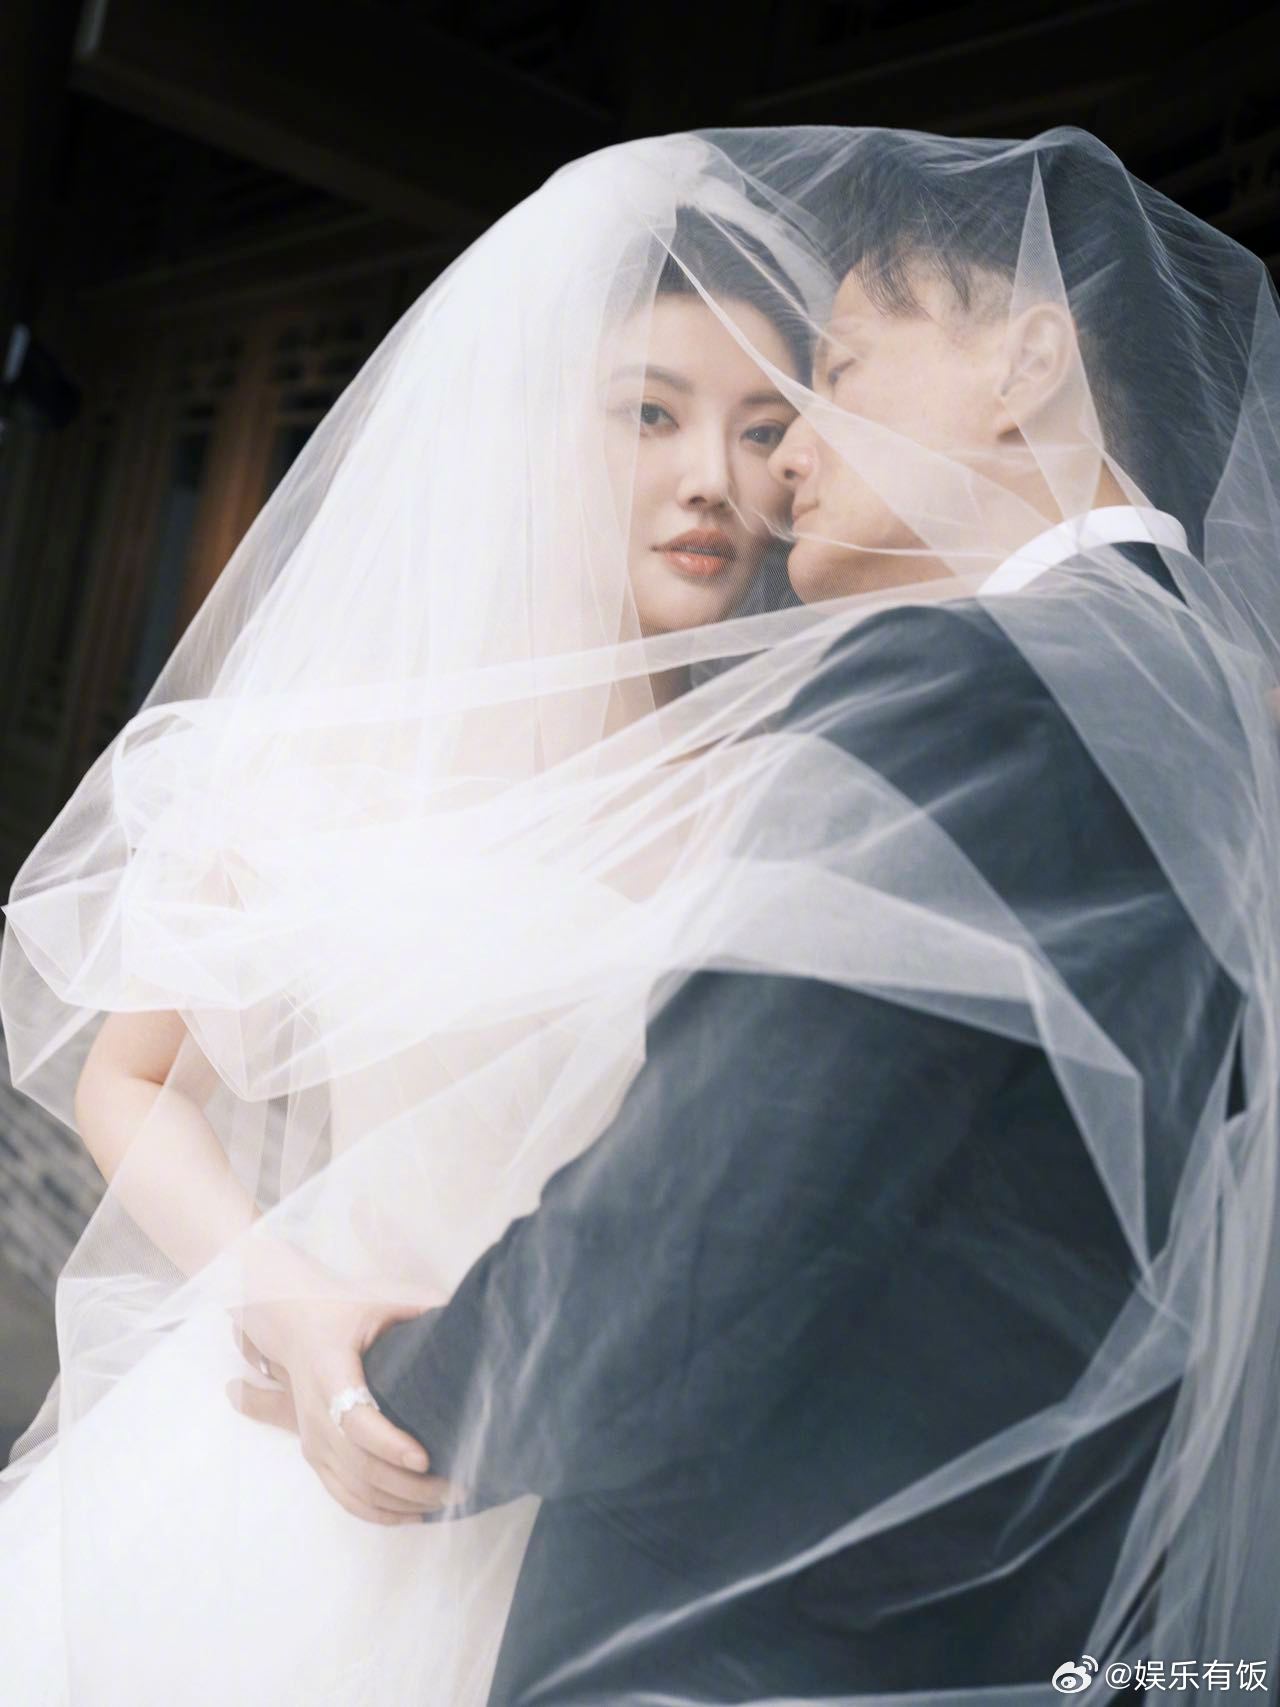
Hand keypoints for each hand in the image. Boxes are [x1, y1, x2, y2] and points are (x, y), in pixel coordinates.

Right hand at [226, 1235, 463, 1525]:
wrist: (292, 1325)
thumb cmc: (342, 1312)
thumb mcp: (377, 1301)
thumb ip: (417, 1309)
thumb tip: (463, 1317)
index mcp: (329, 1370)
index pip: (355, 1419)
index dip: (389, 1444)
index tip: (425, 1457)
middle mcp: (314, 1411)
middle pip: (359, 1464)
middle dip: (409, 1484)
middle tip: (457, 1486)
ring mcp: (312, 1438)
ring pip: (353, 1488)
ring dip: (400, 1502)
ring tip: (446, 1501)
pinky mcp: (314, 1454)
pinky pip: (343, 1496)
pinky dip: (378, 1512)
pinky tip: (412, 1513)